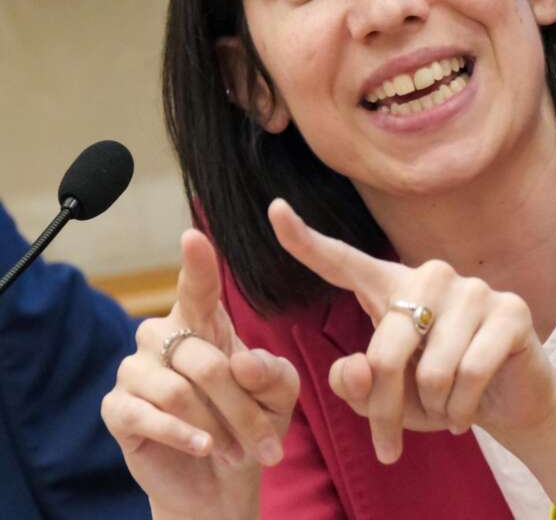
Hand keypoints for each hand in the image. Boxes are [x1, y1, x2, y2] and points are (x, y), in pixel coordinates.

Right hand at [101, 229, 299, 518]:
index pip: (198, 285)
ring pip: (178, 392)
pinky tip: (205, 448)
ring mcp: (135, 370)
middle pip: (206, 362)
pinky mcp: (117, 408)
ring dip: (217, 428)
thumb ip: (272, 374)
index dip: (197, 262)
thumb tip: (241, 362)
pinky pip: (148, 416)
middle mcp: (162, 336)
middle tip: (268, 444)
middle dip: (243, 408)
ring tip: (238, 452)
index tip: (194, 236)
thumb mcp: (278, 395)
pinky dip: (183, 435)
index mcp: (202, 321)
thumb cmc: (249, 422)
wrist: (218, 479)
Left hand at [267, 197, 555, 463]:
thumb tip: (357, 369)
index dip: (306, 240)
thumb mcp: (387, 399)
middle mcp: (432, 276)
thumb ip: (356, 386)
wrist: (510, 402)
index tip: (274, 210)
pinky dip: (462, 409)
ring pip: (432, 370)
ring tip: (443, 412)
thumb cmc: (439, 394)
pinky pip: (470, 373)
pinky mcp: (511, 311)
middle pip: (386, 351)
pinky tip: (466, 415)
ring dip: (433, 411)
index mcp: (393, 287)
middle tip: (388, 446)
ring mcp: (474, 290)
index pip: (344, 261)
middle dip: (384, 410)